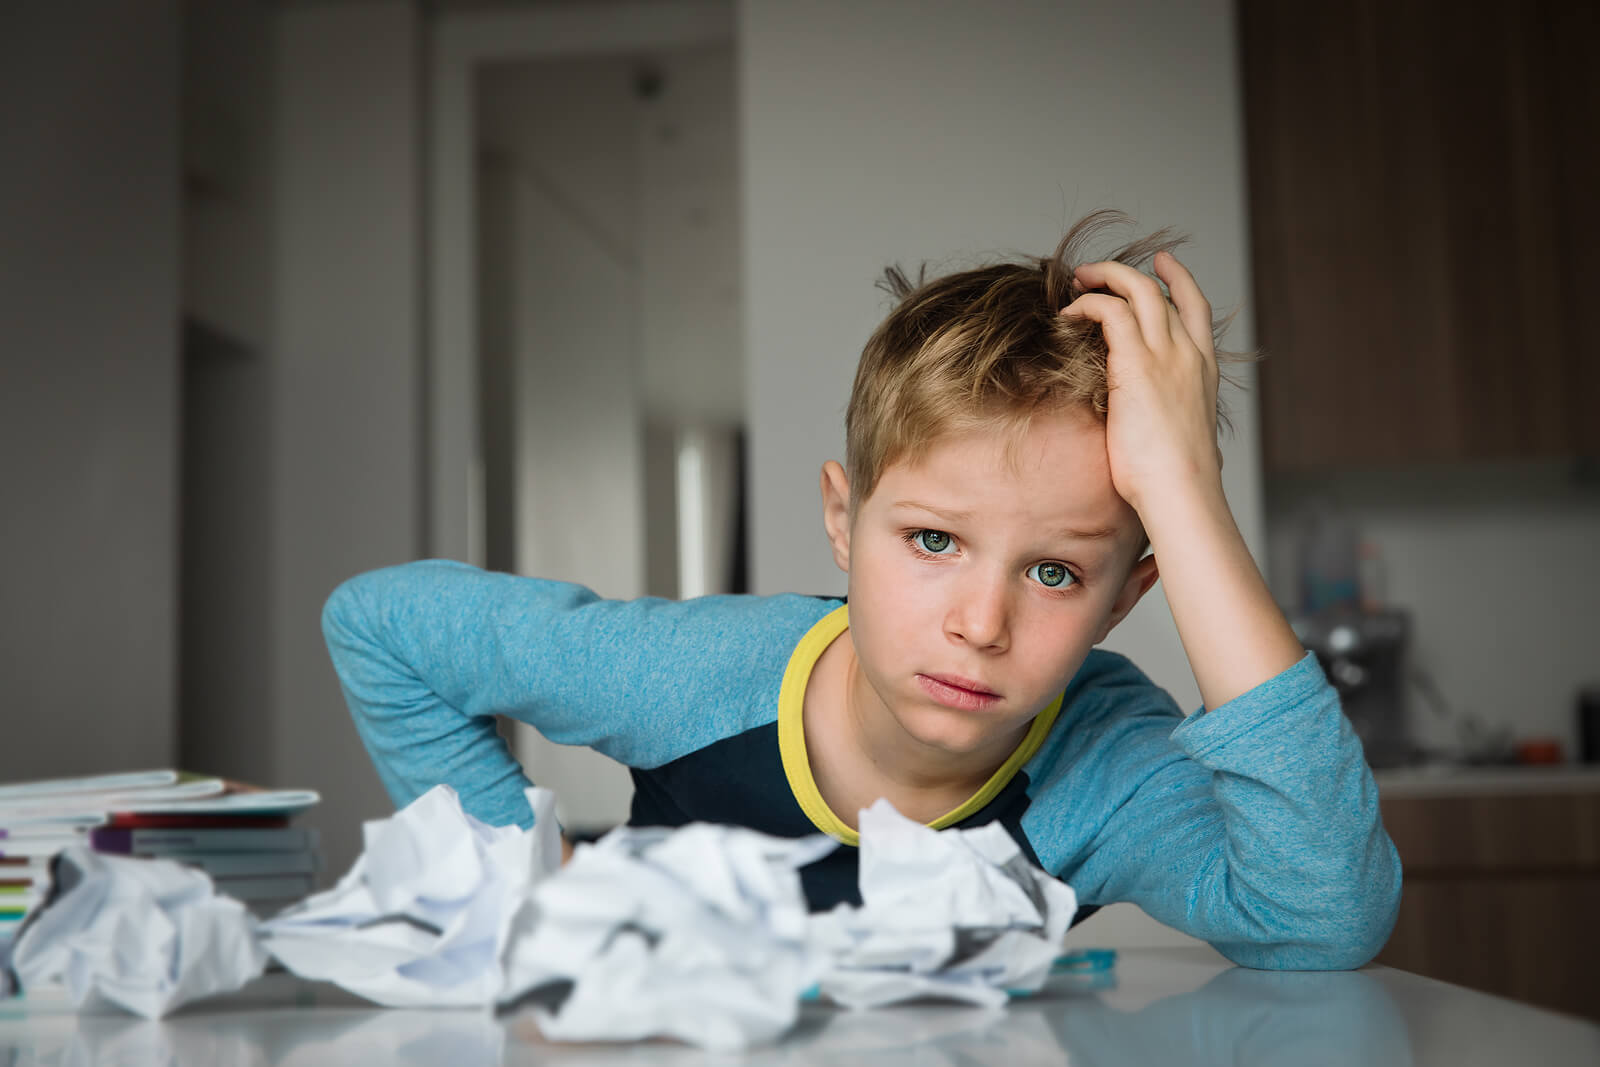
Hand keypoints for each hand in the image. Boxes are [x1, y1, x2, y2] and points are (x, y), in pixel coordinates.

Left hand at [1060, 251, 1221, 513]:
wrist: (1181, 491)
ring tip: (1076, 283)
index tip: (1162, 264)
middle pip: (1161, 291)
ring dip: (1103, 278)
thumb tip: (1161, 437)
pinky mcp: (1136, 363)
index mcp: (1203, 370)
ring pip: (1136, 289)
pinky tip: (1068, 316)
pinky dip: (1088, 305)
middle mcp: (1188, 354)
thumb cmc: (1175, 481)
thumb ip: (1172, 423)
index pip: (1196, 309)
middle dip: (1125, 274)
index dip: (1179, 280)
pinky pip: (1111, 311)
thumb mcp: (1181, 440)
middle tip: (1093, 273)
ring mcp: (1165, 355)